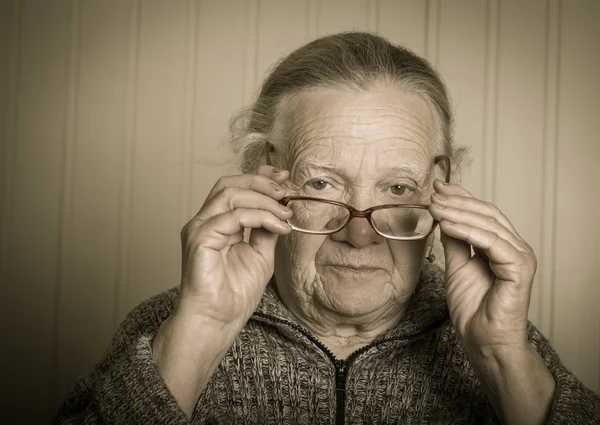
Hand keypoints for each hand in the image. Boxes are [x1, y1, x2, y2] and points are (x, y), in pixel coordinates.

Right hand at [176, 165, 291, 326]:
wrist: (218, 321)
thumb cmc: (234, 294)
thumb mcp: (261, 254)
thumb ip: (266, 229)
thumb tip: (281, 209)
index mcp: (216, 223)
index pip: (234, 188)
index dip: (258, 178)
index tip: (284, 179)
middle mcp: (205, 222)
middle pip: (229, 184)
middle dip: (261, 182)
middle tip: (286, 192)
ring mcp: (200, 228)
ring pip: (231, 194)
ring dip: (264, 200)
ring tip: (285, 214)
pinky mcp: (200, 238)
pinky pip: (234, 216)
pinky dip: (261, 217)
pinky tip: (278, 227)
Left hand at [428, 180, 536, 352]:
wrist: (482, 340)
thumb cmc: (473, 308)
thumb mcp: (457, 266)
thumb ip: (454, 241)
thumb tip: (443, 216)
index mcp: (502, 245)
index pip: (482, 212)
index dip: (460, 197)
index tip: (437, 187)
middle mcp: (514, 247)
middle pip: (487, 213)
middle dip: (457, 201)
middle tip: (433, 194)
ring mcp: (520, 256)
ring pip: (489, 224)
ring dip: (458, 213)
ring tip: (435, 207)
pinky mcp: (519, 268)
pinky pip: (492, 243)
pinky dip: (468, 231)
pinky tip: (447, 225)